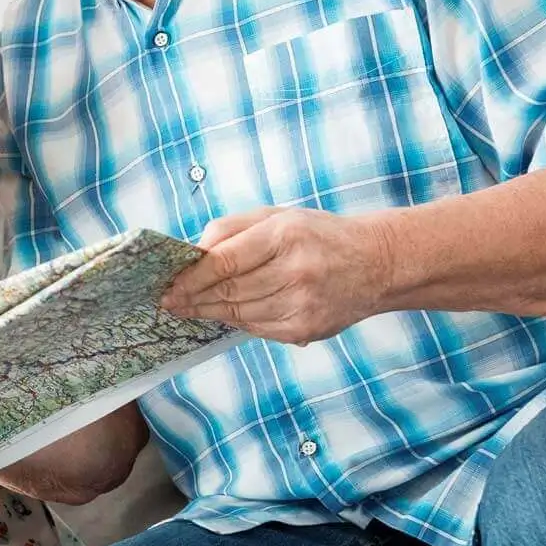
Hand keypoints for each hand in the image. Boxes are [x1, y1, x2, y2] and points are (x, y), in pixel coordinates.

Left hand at [161, 207, 395, 345]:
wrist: (377, 263)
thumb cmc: (318, 235)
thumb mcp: (277, 216)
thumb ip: (231, 230)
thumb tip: (193, 254)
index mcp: (285, 235)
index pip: (224, 262)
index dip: (191, 277)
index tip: (168, 284)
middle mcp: (296, 271)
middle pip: (228, 291)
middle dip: (192, 298)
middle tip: (168, 302)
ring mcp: (303, 304)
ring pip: (240, 313)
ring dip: (209, 312)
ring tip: (187, 309)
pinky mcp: (307, 329)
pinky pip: (258, 329)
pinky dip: (237, 321)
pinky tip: (222, 314)